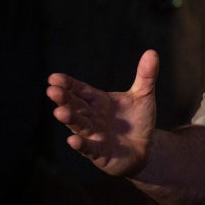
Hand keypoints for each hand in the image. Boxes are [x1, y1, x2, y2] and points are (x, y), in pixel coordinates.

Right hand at [46, 51, 158, 177]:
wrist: (145, 148)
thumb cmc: (138, 121)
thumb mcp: (144, 96)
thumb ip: (146, 76)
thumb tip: (152, 52)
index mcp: (98, 101)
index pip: (80, 90)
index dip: (68, 84)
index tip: (54, 78)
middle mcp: (92, 117)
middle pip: (76, 106)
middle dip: (64, 99)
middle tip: (52, 91)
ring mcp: (94, 135)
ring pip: (79, 126)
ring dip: (69, 119)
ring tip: (59, 112)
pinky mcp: (100, 153)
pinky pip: (89, 148)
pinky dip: (81, 144)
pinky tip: (72, 140)